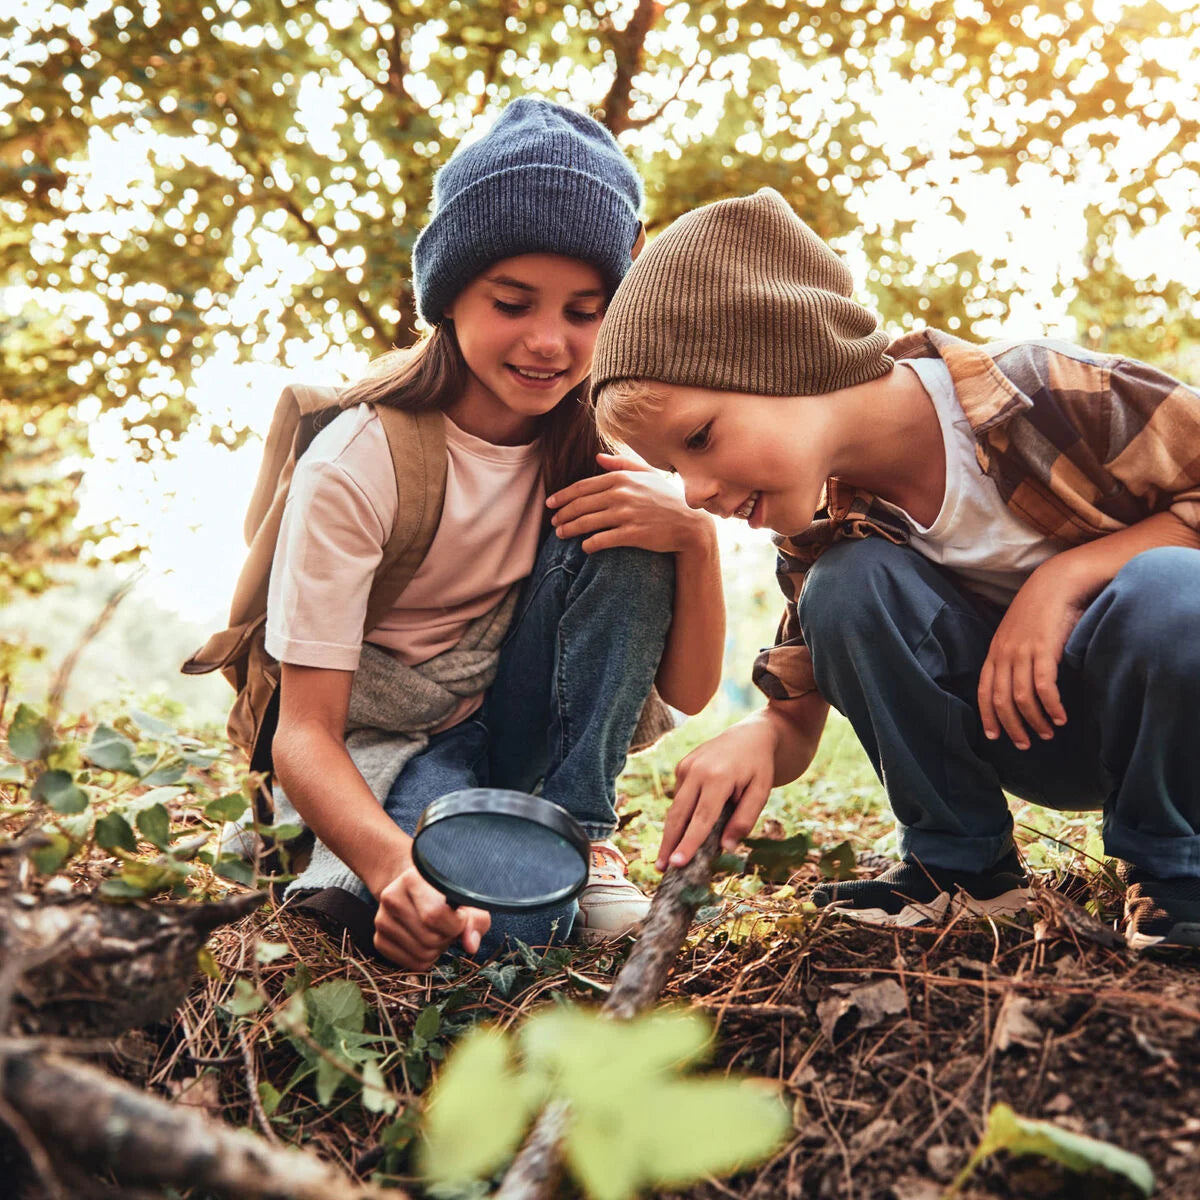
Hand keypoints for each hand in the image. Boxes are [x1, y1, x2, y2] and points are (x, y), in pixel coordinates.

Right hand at [374, 865, 490, 969]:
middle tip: (449, 924)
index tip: (461, 916)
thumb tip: (470, 945)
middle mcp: (391, 897)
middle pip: (430, 938)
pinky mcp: (379, 940)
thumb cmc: (446, 893)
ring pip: (422, 954)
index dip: (456, 924)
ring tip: (437, 930)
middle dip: (447, 937)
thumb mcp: (466, 898)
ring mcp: (381, 920)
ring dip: (438, 949)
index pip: (434, 915)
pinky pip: (412, 965)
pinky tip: (426, 939)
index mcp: (412, 879)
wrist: (417, 889)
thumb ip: (475, 920)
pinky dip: (426, 959)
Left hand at [546, 452, 711, 554]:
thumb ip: (621, 465)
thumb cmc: (668, 499)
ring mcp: (627, 514)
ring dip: (569, 529)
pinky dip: (589, 544)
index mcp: (622, 478)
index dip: (562, 496)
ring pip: (587, 522)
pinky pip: (602, 540)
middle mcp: (622, 494)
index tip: (550, 504)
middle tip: (553, 522)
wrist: (691, 525)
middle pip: (580, 505)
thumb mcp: (648, 475)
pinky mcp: (633, 534)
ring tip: (561, 534)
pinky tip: (584, 547)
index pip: (582, 487)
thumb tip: (597, 457)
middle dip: (562, 514)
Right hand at [657, 719, 777, 869]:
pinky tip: (685, 830)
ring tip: (665, 859)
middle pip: (678, 815)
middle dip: (668, 844)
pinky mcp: (682, 766)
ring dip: (670, 833)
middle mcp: (696, 770)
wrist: (751, 735)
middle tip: (661, 869)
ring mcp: (686, 766)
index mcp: (718, 777)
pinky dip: (681, 815)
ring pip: (675, 807)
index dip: (688, 844)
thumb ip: (744, 820)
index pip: (701, 818)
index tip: (677, 864)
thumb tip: (725, 848)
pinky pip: (680, 797)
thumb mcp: (761, 792)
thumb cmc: (759, 767)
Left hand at [977, 562, 1089, 749]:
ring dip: (1035, 720)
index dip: (988, 716)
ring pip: (1021, 698)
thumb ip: (1016, 657)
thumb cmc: (1042, 610)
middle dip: (1011, 726)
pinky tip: (1061, 718)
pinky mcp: (1044, 650)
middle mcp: (1004, 654)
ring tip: (1048, 733)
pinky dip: (1051, 707)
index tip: (994, 736)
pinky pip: (1044, 687)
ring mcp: (1022, 652)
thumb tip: (1022, 684)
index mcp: (995, 652)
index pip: (984, 691)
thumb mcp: (1019, 634)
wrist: (1057, 583)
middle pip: (1000, 700)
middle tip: (1025, 744)